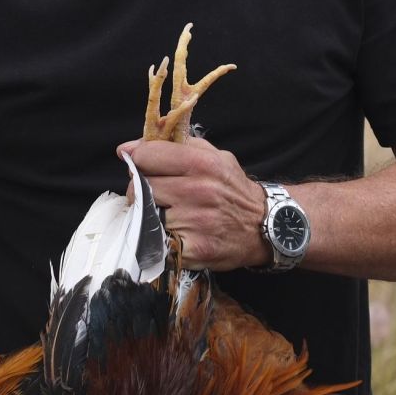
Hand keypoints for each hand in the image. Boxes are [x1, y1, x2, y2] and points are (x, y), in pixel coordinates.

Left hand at [118, 135, 272, 271]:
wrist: (264, 225)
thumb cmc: (233, 189)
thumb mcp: (215, 155)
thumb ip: (177, 145)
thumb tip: (131, 146)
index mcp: (203, 163)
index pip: (147, 155)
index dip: (137, 159)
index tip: (138, 164)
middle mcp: (199, 191)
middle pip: (140, 186)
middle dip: (140, 189)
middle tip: (153, 193)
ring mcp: (196, 221)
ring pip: (146, 214)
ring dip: (148, 214)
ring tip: (164, 212)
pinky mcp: (194, 249)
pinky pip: (157, 240)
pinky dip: (158, 237)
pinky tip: (171, 232)